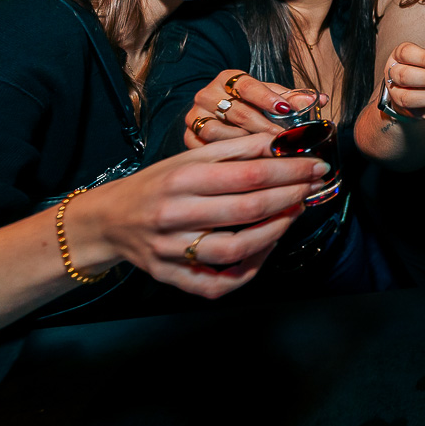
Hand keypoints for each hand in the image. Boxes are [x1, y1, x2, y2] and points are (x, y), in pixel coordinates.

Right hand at [87, 132, 329, 298]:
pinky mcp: (170, 276)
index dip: (289, 170)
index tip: (316, 165)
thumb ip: (236, 150)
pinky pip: (216, 283)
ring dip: (274, 232)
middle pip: (246, 209)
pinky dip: (247, 270)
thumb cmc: (158, 184)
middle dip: (290, 196)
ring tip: (293, 214)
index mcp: (181, 178)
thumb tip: (282, 142)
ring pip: (234, 250)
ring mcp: (170, 250)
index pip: (247, 174)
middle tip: (314, 187)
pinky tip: (266, 248)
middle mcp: (174, 214)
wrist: (108, 220)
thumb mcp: (190, 158)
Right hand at [184, 71, 320, 147]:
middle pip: (238, 112)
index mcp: (229, 79)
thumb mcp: (268, 96)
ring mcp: (195, 117)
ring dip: (248, 147)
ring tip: (270, 156)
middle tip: (287, 142)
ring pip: (221, 133)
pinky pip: (208, 151)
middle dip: (266, 129)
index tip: (286, 110)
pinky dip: (228, 159)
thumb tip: (321, 99)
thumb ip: (291, 98)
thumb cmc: (248, 105)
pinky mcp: (188, 137)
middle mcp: (208, 95)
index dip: (268, 98)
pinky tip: (247, 167)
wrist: (213, 114)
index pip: (249, 85)